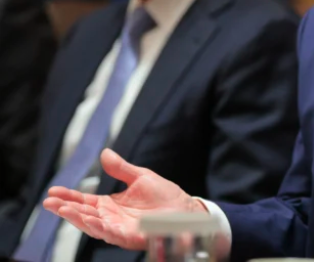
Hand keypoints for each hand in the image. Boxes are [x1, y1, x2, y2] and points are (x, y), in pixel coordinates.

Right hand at [43, 148, 206, 249]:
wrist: (186, 209)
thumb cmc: (165, 195)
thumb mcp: (141, 177)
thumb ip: (121, 168)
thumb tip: (104, 153)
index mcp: (111, 204)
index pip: (84, 200)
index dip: (68, 196)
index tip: (52, 191)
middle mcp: (111, 218)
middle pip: (84, 214)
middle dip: (66, 209)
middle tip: (50, 203)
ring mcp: (120, 228)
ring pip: (94, 226)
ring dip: (78, 219)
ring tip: (63, 210)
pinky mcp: (132, 236)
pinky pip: (112, 234)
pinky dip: (100, 228)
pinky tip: (90, 220)